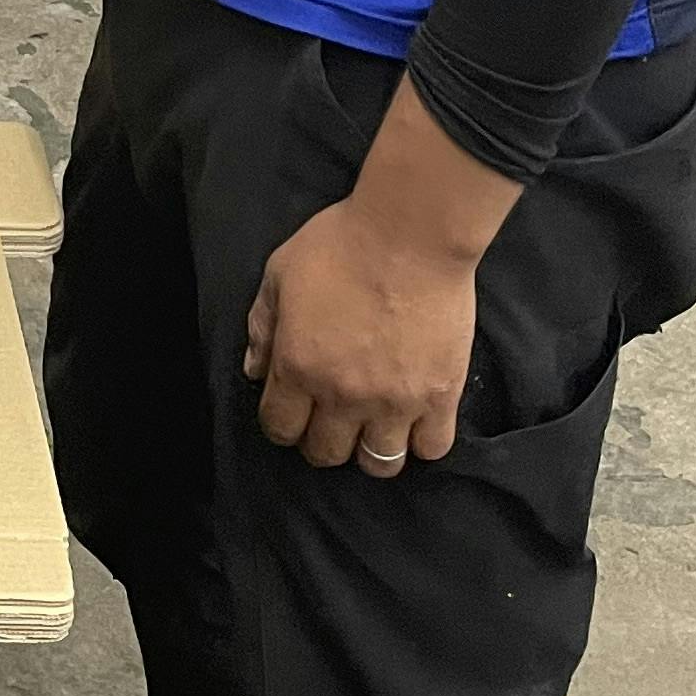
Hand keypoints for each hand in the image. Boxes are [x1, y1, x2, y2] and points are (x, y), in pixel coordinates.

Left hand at [241, 80, 516, 475]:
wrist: (411, 232)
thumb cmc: (341, 243)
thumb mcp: (280, 273)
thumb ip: (263, 327)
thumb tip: (254, 371)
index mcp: (298, 366)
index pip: (280, 429)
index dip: (282, 423)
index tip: (293, 409)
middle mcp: (342, 395)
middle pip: (326, 454)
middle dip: (323, 441)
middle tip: (332, 417)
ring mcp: (395, 401)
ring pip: (379, 463)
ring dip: (371, 449)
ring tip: (375, 425)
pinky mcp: (441, 395)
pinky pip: (432, 448)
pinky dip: (421, 440)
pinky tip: (415, 419)